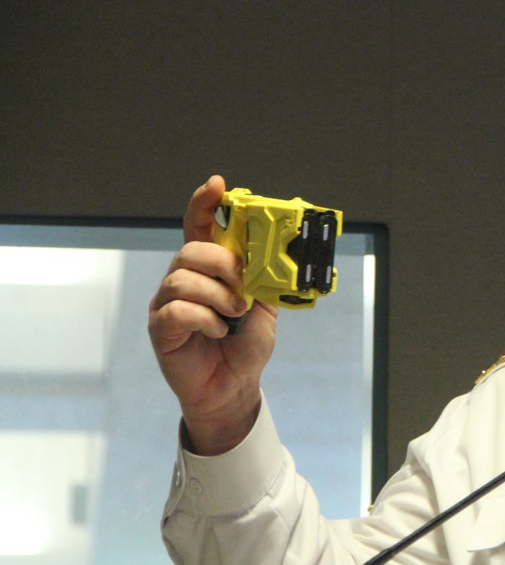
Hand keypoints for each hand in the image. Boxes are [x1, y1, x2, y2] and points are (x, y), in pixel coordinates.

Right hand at [148, 175, 278, 454]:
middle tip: (243, 289)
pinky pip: (176, 311)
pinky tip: (217, 331)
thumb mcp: (264, 306)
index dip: (206, 204)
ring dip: (218, 296)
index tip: (218, 184)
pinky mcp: (160, 329)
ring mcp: (167, 303)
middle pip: (191, 251)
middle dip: (222, 264)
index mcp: (209, 269)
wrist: (234, 386)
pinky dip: (204, 320)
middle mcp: (183, 280)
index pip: (200, 228)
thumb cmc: (245, 344)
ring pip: (182, 280)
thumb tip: (276, 251)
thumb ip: (264, 278)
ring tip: (234, 315)